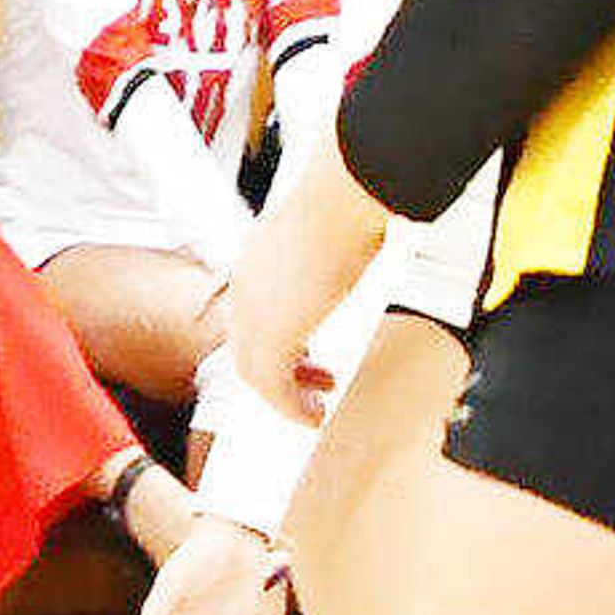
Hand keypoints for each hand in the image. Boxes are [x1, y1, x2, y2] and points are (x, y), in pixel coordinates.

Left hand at [228, 142, 384, 422]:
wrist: (338, 199)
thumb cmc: (345, 202)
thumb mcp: (334, 227)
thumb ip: (339, 241)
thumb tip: (369, 231)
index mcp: (256, 260)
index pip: (253, 313)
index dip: (278, 338)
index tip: (305, 353)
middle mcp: (246, 288)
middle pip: (247, 345)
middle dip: (278, 372)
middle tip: (312, 386)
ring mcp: (253, 313)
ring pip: (254, 372)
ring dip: (283, 397)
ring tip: (313, 409)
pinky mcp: (270, 336)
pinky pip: (272, 387)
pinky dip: (290, 407)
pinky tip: (313, 415)